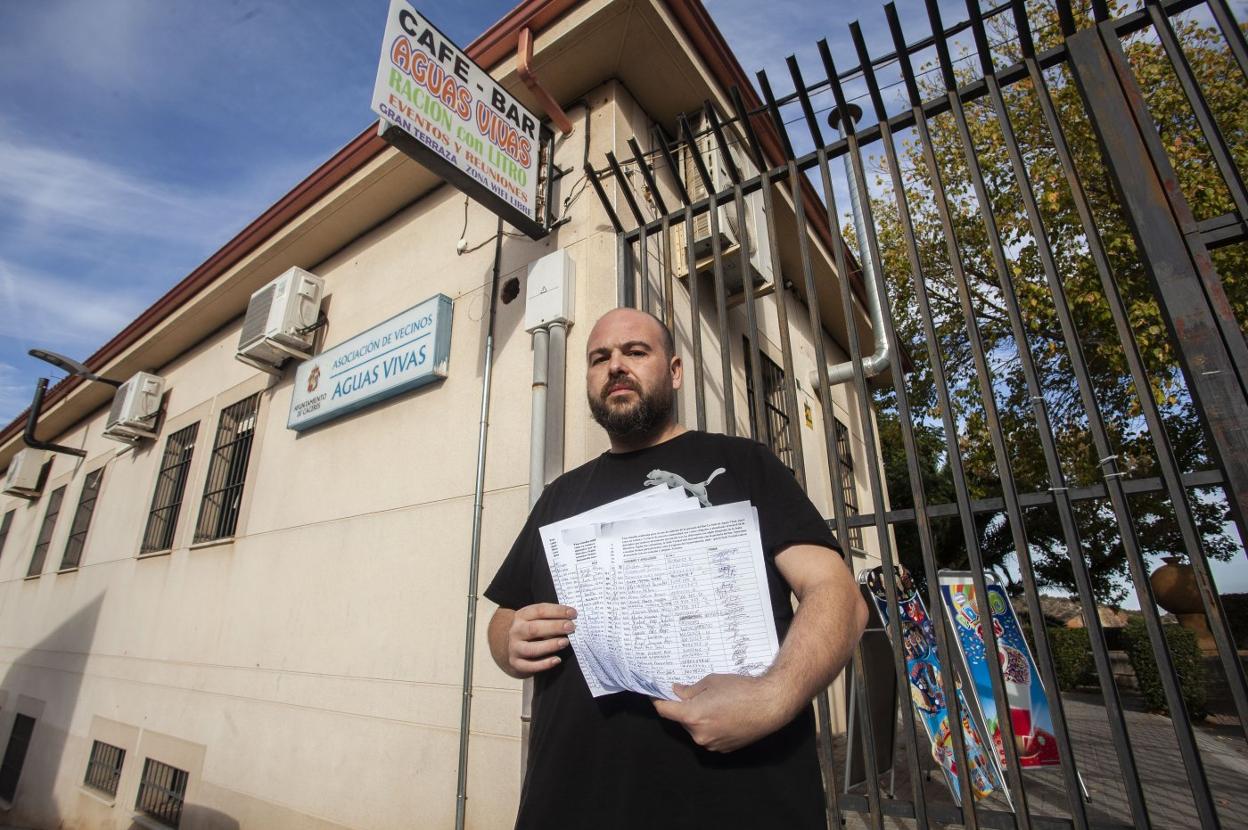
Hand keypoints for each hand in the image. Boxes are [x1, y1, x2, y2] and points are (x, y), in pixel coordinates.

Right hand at [503, 603, 576, 677]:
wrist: (512, 646)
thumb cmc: (531, 629)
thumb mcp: (535, 619)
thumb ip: (550, 618)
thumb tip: (571, 619)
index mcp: (521, 616)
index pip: (539, 611)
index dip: (557, 611)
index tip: (573, 613)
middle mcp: (516, 631)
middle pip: (534, 629)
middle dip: (554, 627)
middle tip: (571, 627)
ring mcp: (514, 648)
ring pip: (531, 649)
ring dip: (550, 645)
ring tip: (565, 642)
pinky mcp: (516, 663)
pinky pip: (529, 666)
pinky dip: (544, 664)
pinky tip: (557, 660)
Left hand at [652, 674, 790, 752]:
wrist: (770, 704)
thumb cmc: (741, 689)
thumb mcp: (712, 681)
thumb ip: (690, 689)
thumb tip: (677, 692)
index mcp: (693, 717)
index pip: (665, 711)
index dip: (658, 701)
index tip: (657, 694)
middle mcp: (700, 735)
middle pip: (682, 720)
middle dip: (685, 708)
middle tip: (696, 694)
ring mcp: (712, 745)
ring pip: (697, 729)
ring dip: (699, 718)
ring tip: (717, 704)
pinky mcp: (725, 749)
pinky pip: (711, 736)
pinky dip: (712, 726)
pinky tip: (726, 714)